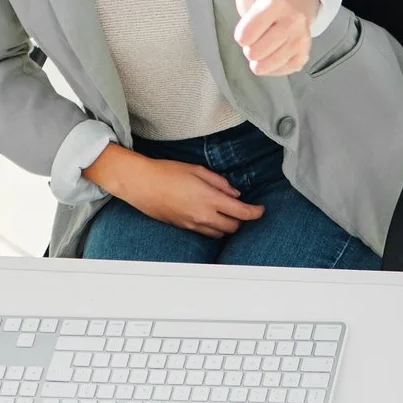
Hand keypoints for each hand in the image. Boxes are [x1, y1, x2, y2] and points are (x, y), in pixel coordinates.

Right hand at [89, 147, 263, 236]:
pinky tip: (210, 216)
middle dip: (242, 219)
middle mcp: (203, 215)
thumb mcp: (197, 170)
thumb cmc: (167, 172)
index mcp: (209, 198)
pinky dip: (214, 227)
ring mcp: (193, 224)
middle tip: (243, 209)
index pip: (241, 212)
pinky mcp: (184, 227)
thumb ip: (219, 182)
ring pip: (220, 233)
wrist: (142, 184)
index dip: (255, 212)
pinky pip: (206, 233)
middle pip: (234, 226)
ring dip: (228, 225)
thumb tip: (234, 194)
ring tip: (227, 213)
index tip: (261, 209)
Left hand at [220, 0, 315, 76]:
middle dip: (250, 45)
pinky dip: (272, 64)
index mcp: (276, 4)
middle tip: (258, 31)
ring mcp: (301, 39)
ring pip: (265, 64)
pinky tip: (276, 49)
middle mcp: (293, 21)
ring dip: (259, 56)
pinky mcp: (304, 55)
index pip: (244, 36)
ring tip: (265, 39)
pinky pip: (278, 70)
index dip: (242, 32)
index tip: (249, 23)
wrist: (293, 6)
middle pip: (253, 52)